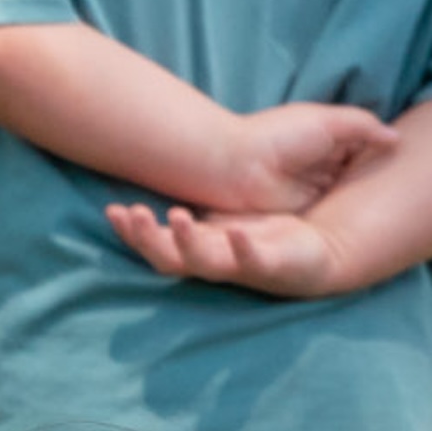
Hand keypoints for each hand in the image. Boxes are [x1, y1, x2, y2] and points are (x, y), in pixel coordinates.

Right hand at [103, 201, 355, 297]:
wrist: (321, 256)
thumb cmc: (270, 237)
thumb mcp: (230, 221)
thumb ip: (205, 202)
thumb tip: (174, 163)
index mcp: (201, 250)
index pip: (156, 246)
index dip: (131, 233)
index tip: (111, 211)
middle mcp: (214, 262)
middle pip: (169, 259)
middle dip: (147, 239)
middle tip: (132, 213)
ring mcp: (242, 266)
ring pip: (205, 263)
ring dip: (188, 242)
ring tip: (177, 215)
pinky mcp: (274, 267)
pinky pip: (255, 261)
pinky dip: (243, 249)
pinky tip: (236, 232)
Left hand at [210, 101, 396, 212]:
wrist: (236, 165)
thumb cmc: (278, 138)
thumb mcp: (328, 123)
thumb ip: (363, 126)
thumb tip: (397, 139)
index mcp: (328, 143)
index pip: (362, 154)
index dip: (380, 162)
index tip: (409, 169)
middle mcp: (320, 170)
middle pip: (354, 178)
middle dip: (373, 185)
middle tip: (408, 196)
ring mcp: (309, 194)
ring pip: (341, 200)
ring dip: (359, 205)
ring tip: (393, 216)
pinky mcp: (299, 217)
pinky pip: (325, 221)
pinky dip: (339, 222)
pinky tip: (359, 229)